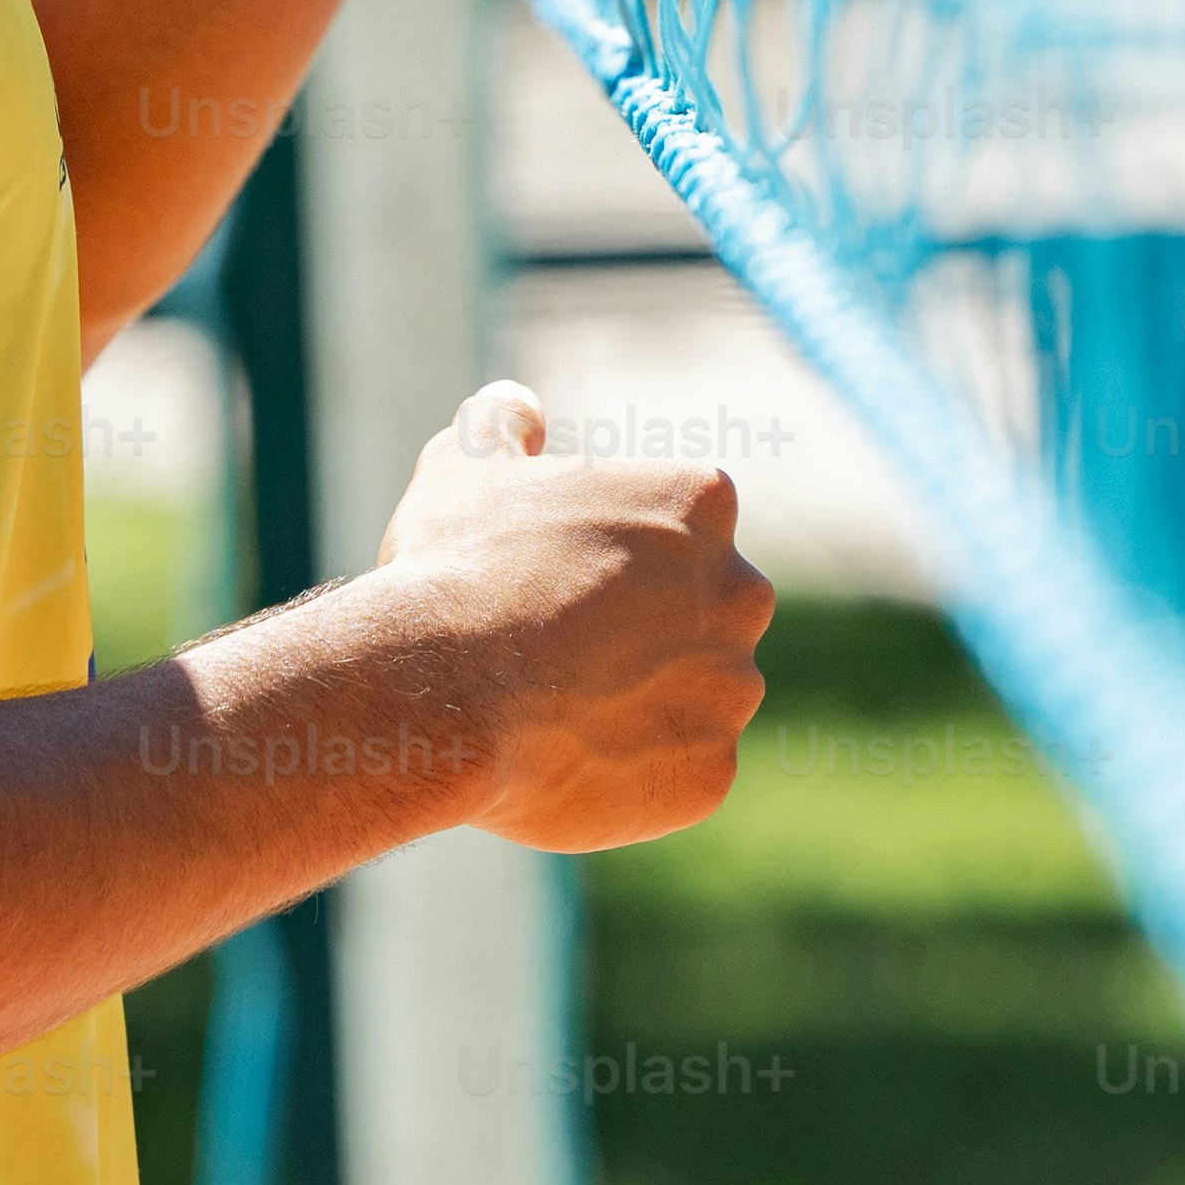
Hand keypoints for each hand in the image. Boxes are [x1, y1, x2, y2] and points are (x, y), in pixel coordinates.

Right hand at [374, 378, 772, 851]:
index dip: (615, 555)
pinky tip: (567, 761)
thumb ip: (503, 425)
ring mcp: (732, 690)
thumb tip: (518, 409)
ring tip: (555, 711)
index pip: (685, 525)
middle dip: (649, 630)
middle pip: (708, 611)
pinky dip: (635, 775)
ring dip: (644, 703)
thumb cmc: (456, 568)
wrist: (442, 694)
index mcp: (701, 501)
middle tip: (559, 649)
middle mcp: (742, 591)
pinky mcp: (711, 776)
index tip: (560, 577)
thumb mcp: (464, 465)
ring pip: (698, 697)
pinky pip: (681, 774)